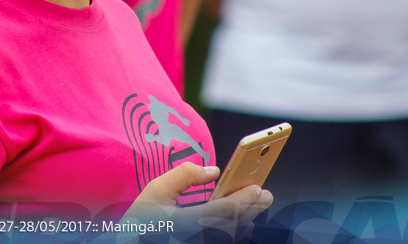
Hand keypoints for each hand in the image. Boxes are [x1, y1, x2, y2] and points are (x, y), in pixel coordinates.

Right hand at [122, 164, 271, 238]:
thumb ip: (184, 175)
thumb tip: (212, 170)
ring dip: (246, 219)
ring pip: (232, 235)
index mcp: (187, 224)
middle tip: (265, 194)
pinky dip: (235, 229)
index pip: (224, 211)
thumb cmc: (142, 221)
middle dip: (252, 208)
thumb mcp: (156, 191)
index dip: (244, 199)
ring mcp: (201, 243)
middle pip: (234, 225)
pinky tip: (241, 220)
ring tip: (255, 204)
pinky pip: (224, 239)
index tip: (258, 188)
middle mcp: (198, 237)